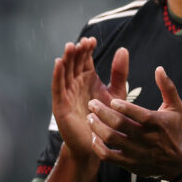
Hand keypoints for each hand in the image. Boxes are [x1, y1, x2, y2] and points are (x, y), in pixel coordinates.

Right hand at [51, 38, 128, 160]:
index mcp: (88, 79)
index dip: (87, 49)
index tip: (92, 40)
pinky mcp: (61, 105)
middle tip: (82, 42)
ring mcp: (67, 94)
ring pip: (64, 72)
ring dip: (66, 59)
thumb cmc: (108, 117)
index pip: (85, 60)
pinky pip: (58, 87)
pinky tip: (59, 63)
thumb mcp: (116, 92)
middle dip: (77, 52)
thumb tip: (123, 49)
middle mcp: (76, 84)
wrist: (100, 142)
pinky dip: (57, 75)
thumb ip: (119, 73)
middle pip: (74, 63)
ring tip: (70, 47)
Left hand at [86, 66, 181, 179]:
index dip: (124, 107)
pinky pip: (108, 156)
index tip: (112, 100)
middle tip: (92, 104)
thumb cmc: (174, 129)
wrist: (178, 161)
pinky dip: (98, 146)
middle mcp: (147, 139)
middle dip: (103, 113)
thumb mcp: (175, 107)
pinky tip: (95, 136)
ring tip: (90, 117)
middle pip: (120, 125)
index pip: (139, 115)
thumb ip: (167, 87)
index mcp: (158, 123)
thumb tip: (159, 69)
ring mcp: (137, 152)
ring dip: (97, 127)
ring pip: (111, 139)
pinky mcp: (129, 163)